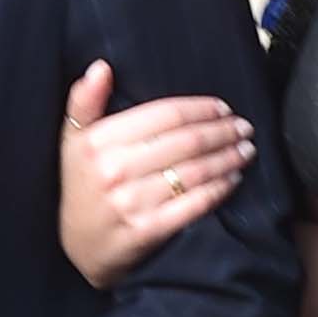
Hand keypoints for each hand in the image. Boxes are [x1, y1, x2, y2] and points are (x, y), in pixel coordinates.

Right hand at [58, 62, 255, 289]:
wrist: (77, 249)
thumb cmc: (81, 187)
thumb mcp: (72, 141)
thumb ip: (84, 101)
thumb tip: (101, 67)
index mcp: (98, 142)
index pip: (164, 115)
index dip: (200, 109)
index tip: (222, 108)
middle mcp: (113, 169)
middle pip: (184, 141)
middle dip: (221, 132)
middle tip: (244, 127)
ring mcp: (130, 202)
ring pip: (194, 171)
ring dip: (227, 158)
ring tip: (245, 150)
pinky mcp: (146, 231)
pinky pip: (193, 204)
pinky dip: (219, 189)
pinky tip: (233, 179)